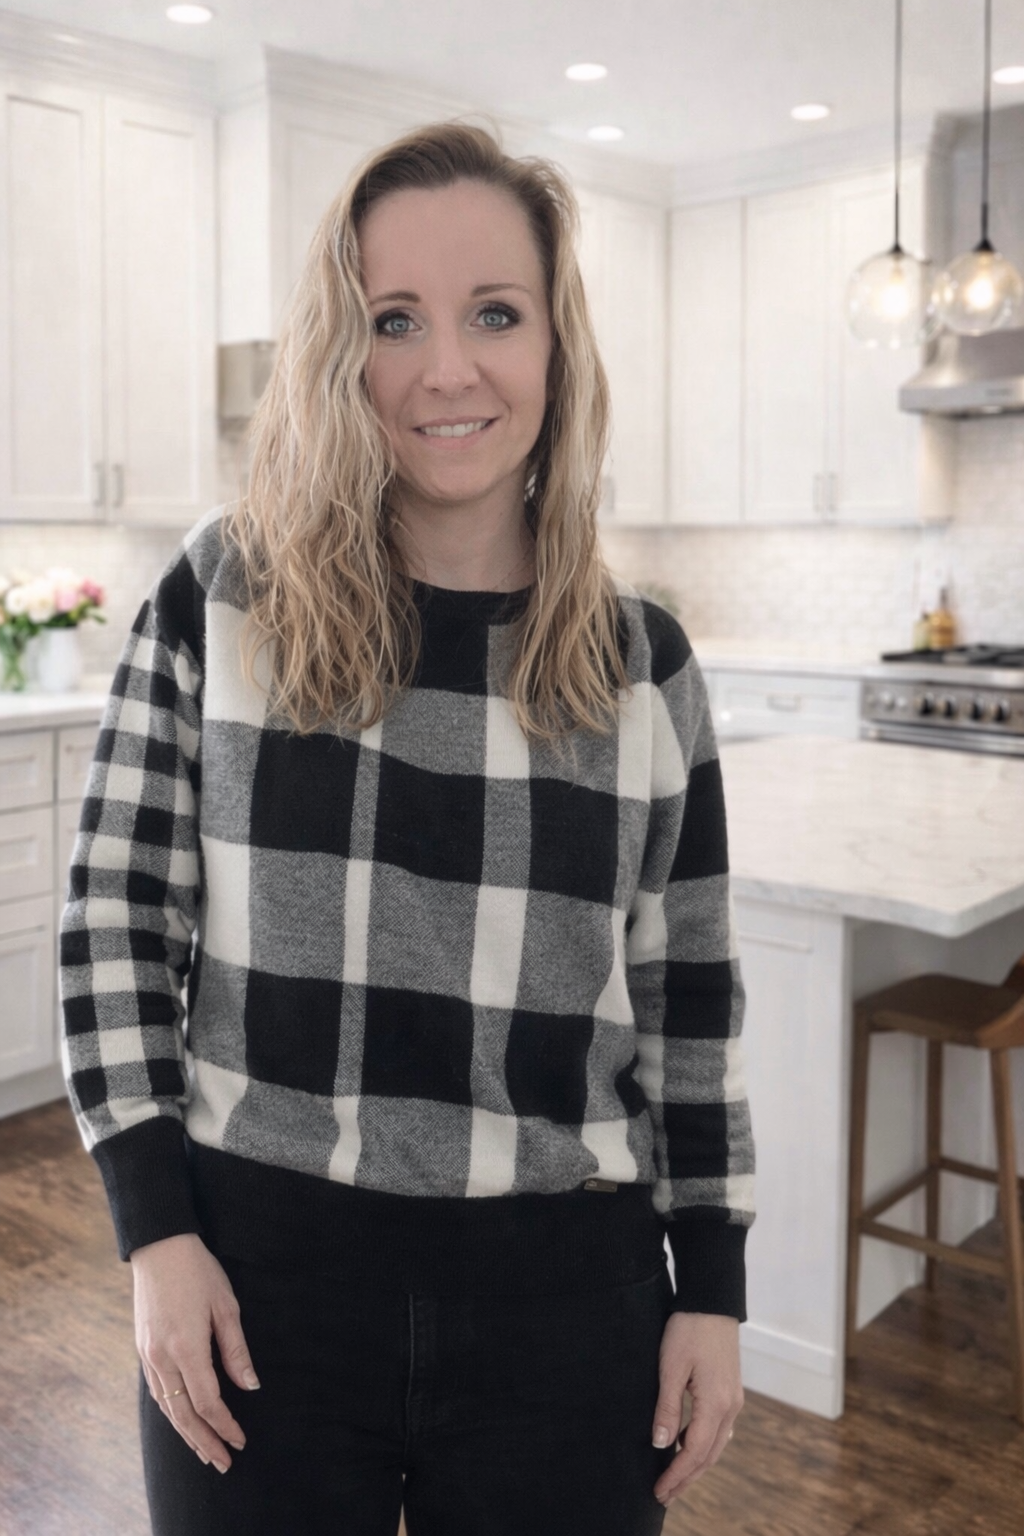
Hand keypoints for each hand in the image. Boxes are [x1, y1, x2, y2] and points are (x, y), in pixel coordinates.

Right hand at [130, 1232, 260, 1472]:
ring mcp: (148, 1354)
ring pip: (166, 1407)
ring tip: (204, 1451)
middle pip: (183, 1414)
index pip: (208, 1401)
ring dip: (186, 1433)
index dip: (225, 1425)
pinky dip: (170, 1412)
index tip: (241, 1440)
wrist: (160, 1246)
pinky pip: (156, 1391)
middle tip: (223, 1462)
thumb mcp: (226, 1306)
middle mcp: (162, 1357)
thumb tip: (250, 1386)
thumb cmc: (199, 1271)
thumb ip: (236, 1350)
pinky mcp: (142, 1348)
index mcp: (186, 1347)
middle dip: (204, 1442)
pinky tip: (182, 1420)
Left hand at [651, 1311, 742, 1507]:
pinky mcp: (730, 1390)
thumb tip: (662, 1444)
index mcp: (716, 1404)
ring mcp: (734, 1399)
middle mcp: (731, 1407)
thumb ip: (668, 1408)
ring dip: (695, 1464)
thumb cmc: (689, 1329)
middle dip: (686, 1478)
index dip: (676, 1475)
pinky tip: (688, 1446)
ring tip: (674, 1478)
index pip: (695, 1452)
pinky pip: (719, 1429)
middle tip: (664, 1495)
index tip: (659, 1491)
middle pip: (709, 1455)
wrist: (712, 1301)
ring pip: (716, 1445)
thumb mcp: (671, 1367)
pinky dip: (704, 1445)